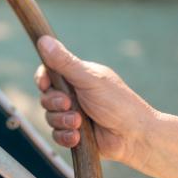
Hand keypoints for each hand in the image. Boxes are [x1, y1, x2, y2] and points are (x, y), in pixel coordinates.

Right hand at [35, 36, 156, 166]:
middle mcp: (74, 95)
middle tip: (69, 104)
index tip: (44, 84)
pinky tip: (77, 137)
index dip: (42, 79)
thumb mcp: (89, 79)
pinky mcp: (74, 134)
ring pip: (50, 117)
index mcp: (77, 77)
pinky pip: (57, 135)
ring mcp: (73, 115)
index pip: (49, 73)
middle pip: (46, 96)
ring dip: (62, 121)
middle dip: (54, 103)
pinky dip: (65, 136)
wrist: (135, 137)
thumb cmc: (118, 103)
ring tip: (78, 123)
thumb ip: (65, 62)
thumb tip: (44, 40)